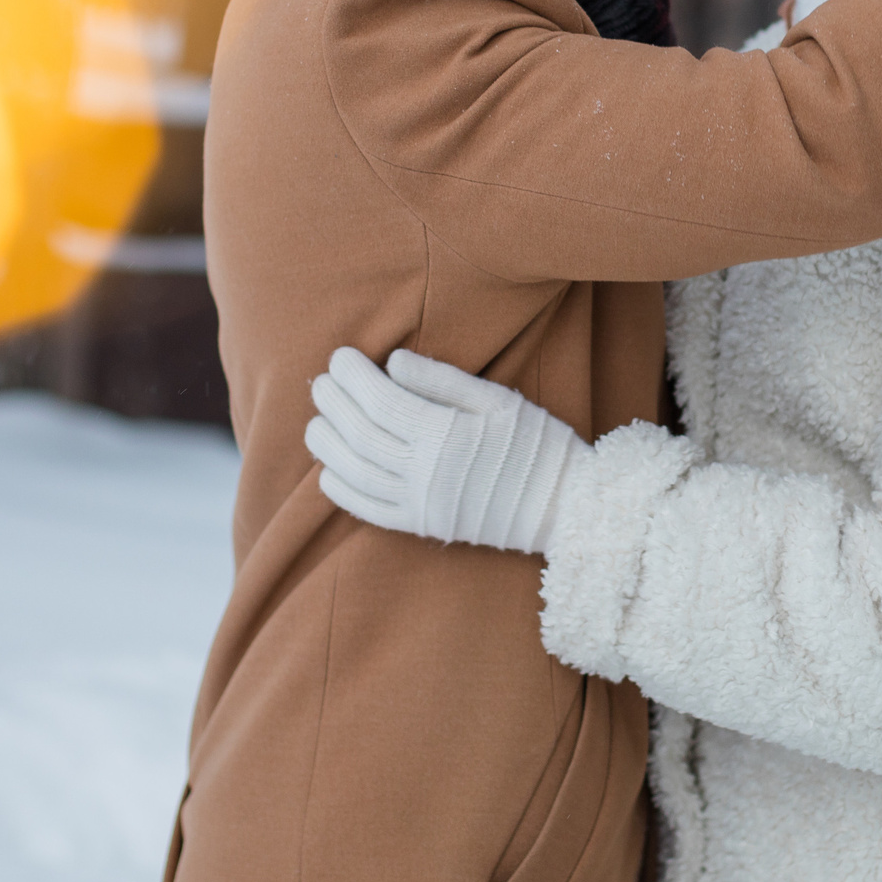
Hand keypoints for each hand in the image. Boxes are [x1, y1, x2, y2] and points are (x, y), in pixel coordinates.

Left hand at [305, 347, 584, 554]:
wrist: (564, 507)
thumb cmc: (536, 444)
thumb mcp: (499, 400)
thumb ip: (444, 380)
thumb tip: (393, 361)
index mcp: (445, 434)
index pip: (380, 400)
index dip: (353, 376)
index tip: (340, 356)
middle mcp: (425, 472)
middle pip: (360, 433)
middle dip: (333, 403)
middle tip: (322, 381)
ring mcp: (420, 503)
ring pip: (355, 472)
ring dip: (328, 445)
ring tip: (318, 420)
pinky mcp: (422, 526)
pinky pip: (368, 510)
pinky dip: (342, 490)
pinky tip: (329, 471)